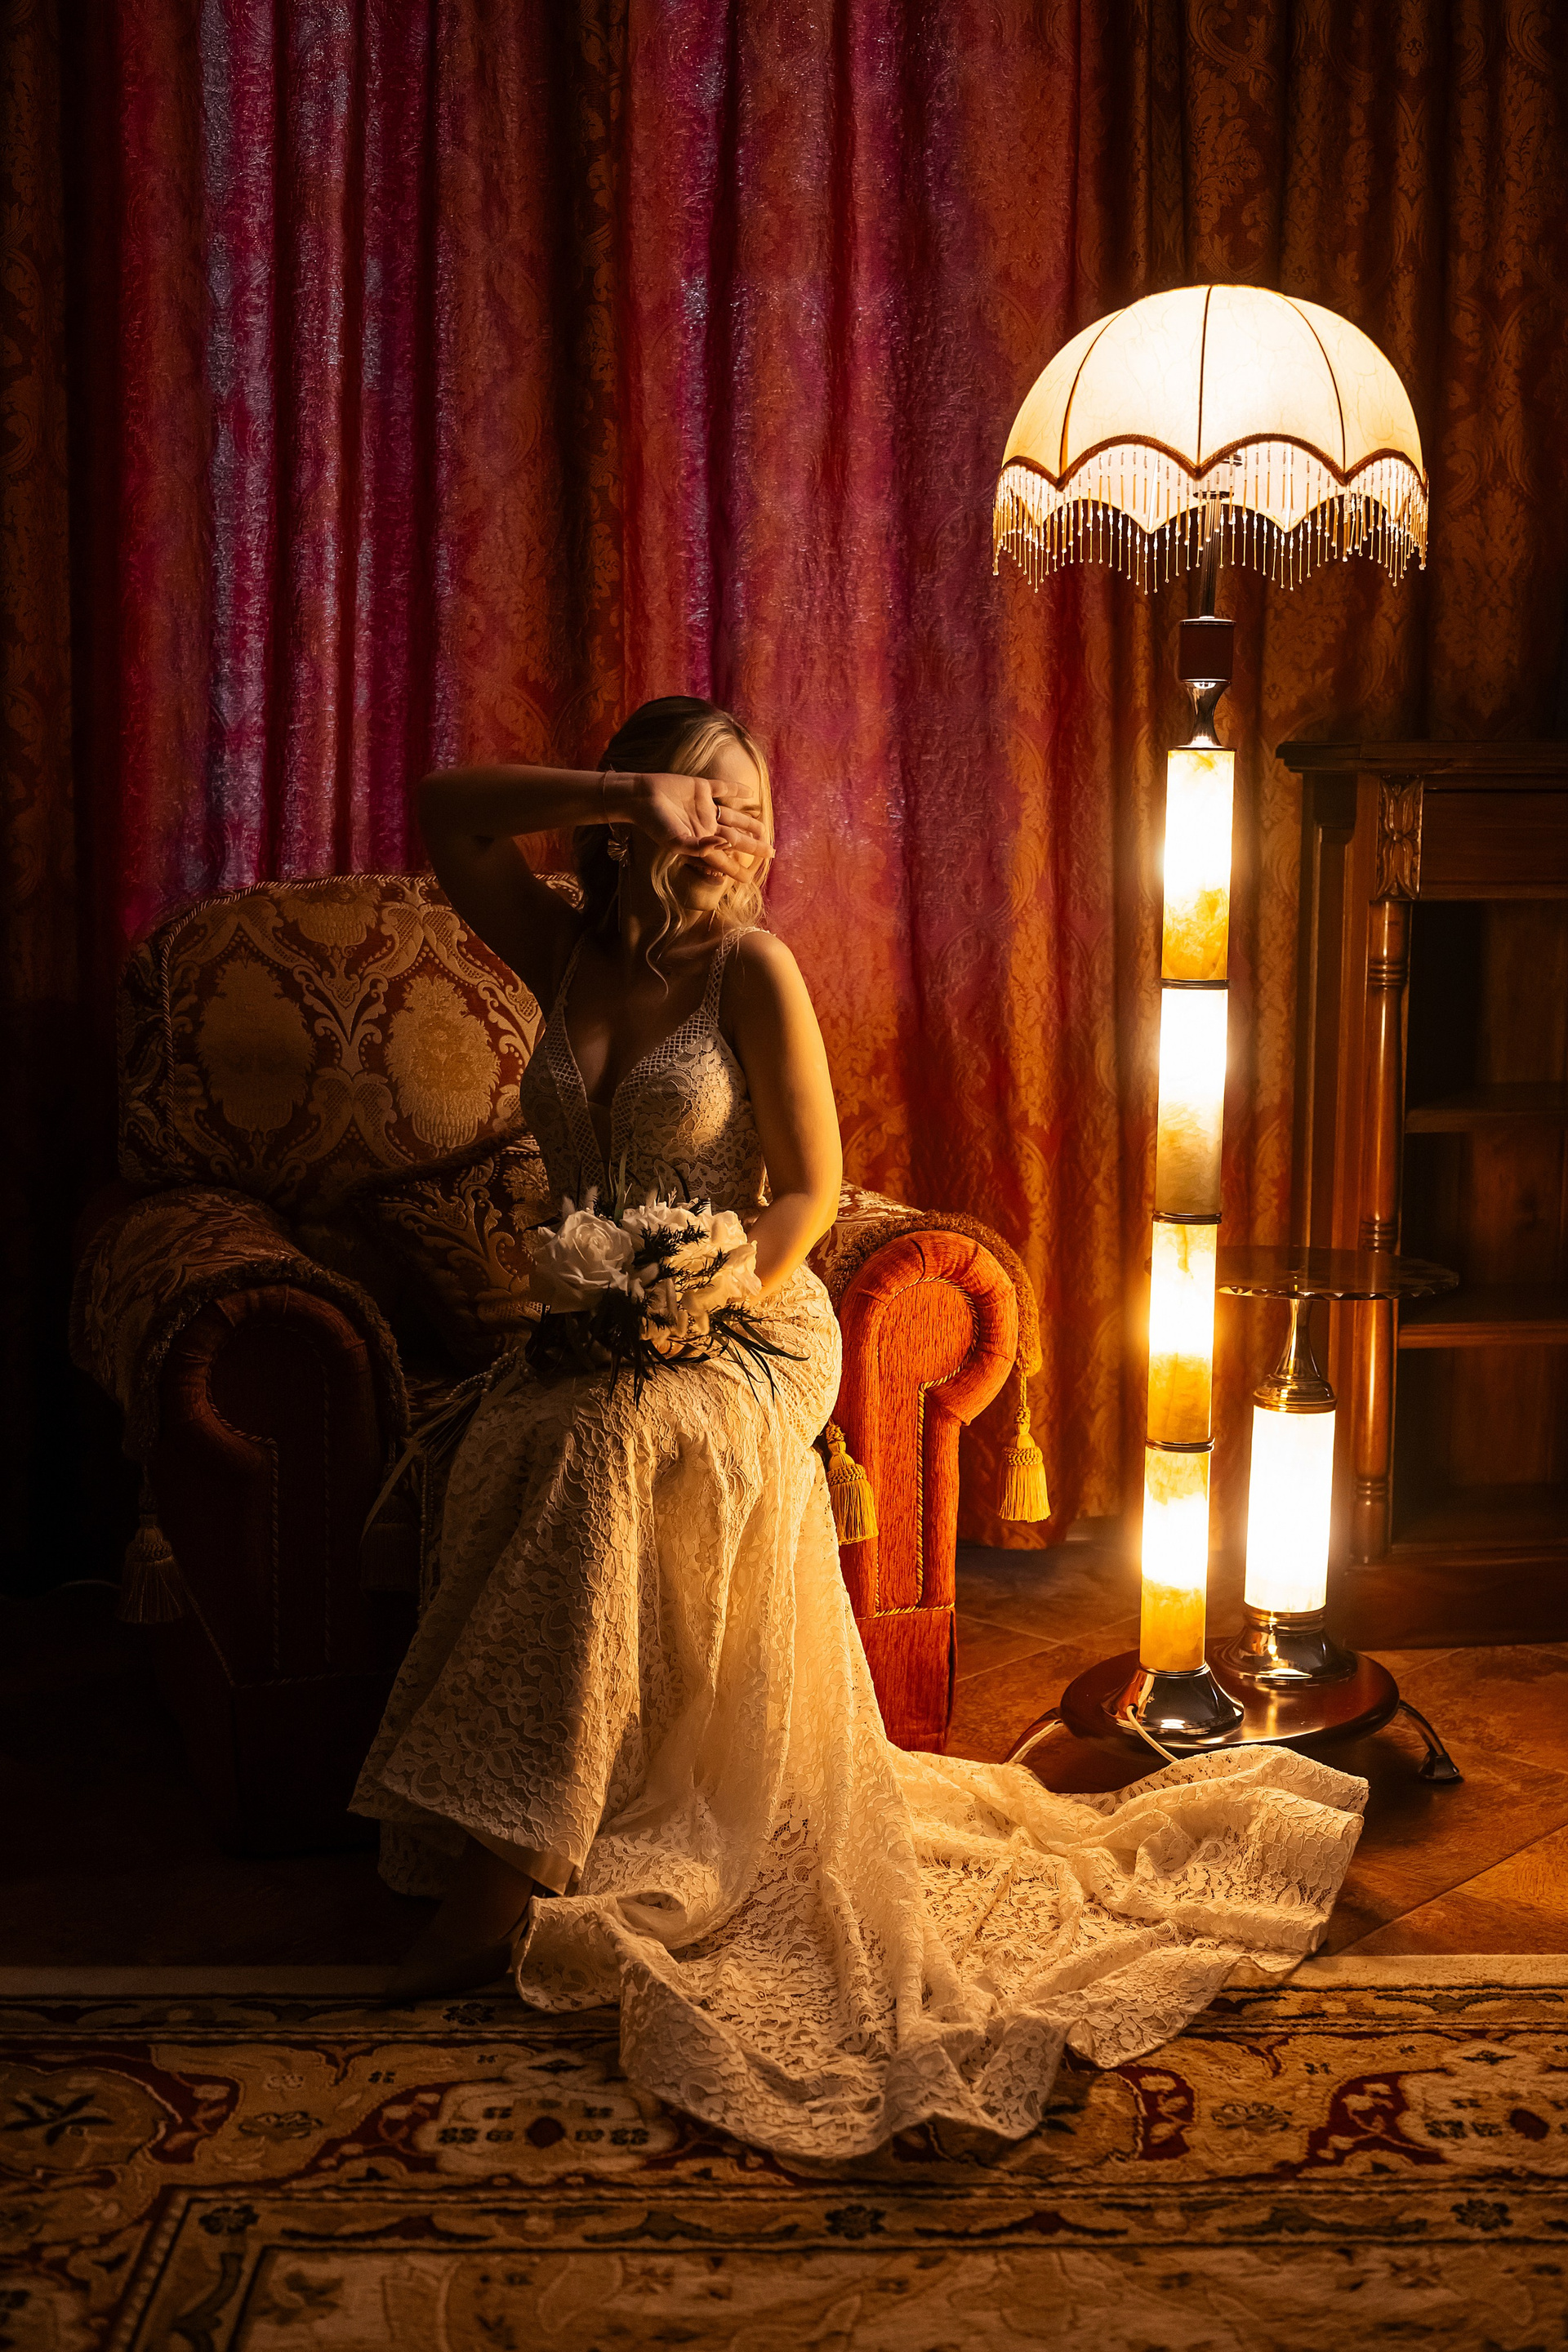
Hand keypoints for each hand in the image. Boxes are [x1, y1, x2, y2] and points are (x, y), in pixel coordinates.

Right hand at [625, 772, 770, 874]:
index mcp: (700, 841)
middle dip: (752, 847)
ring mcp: (704, 807)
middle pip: (735, 838)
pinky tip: (750, 793)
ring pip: (734, 816)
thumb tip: (728, 843)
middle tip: (771, 853)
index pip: (723, 858)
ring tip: (764, 829)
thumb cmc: (656, 823)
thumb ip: (702, 847)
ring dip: (749, 822)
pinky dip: (737, 790)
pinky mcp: (701, 788)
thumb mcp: (677, 842)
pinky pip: (723, 788)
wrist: (641, 797)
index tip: (751, 879)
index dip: (737, 869)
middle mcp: (705, 825)